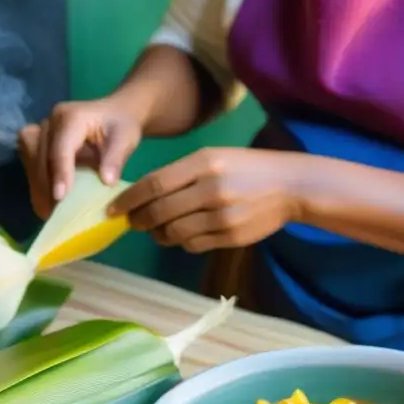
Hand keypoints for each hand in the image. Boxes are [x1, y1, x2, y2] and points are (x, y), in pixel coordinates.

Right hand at [17, 98, 143, 218]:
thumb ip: (116, 158)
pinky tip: (46, 203)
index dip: (60, 173)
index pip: (60, 147)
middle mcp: (51, 121)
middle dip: (45, 185)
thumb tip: (106, 182)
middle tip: (54, 213)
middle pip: (40, 156)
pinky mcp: (38, 141)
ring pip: (30, 160)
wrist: (115, 112)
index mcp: (71, 116)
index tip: (60, 197)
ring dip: (38, 186)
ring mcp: (42, 130)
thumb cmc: (121, 125)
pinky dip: (37, 183)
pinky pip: (31, 163)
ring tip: (48, 212)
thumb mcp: (126, 139)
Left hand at [108, 148, 305, 252]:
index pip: (154, 184)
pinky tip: (181, 234)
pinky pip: (193, 245)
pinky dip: (181, 242)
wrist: (290, 185)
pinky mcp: (231, 236)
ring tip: (155, 230)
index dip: (129, 199)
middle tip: (131, 222)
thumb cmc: (245, 168)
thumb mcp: (214, 158)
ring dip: (158, 234)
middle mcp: (211, 189)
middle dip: (139, 220)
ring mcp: (222, 215)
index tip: (113, 209)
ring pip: (174, 232)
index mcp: (204, 163)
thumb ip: (180, 174)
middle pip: (160, 211)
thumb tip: (142, 195)